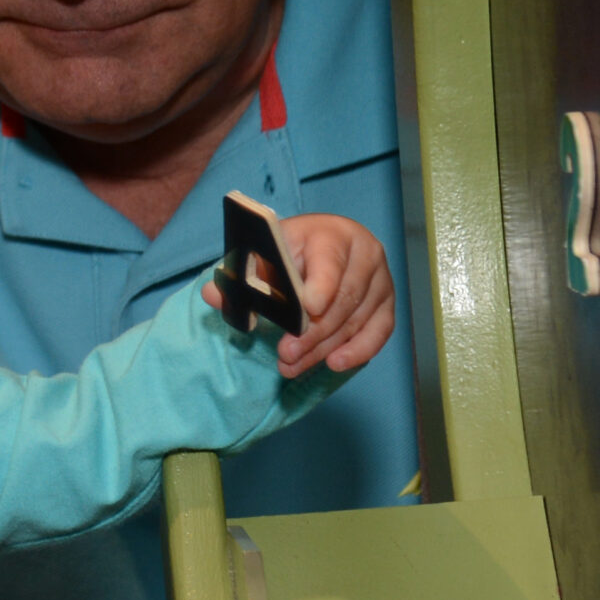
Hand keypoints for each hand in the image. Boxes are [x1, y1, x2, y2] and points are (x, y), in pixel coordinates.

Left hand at [205, 213, 393, 377]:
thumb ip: (240, 275)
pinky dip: (359, 351)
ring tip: (292, 365)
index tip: (309, 308)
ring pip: (356, 320)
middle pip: (344, 298)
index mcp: (332, 234)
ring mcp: (382, 280)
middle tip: (286, 353)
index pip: (330, 261)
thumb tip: (212, 294)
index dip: (321, 285)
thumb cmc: (289, 252)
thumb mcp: (263, 255)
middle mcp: (365, 253)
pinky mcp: (387, 304)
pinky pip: (379, 332)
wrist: (320, 248)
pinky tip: (335, 364)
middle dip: (313, 331)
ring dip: (323, 348)